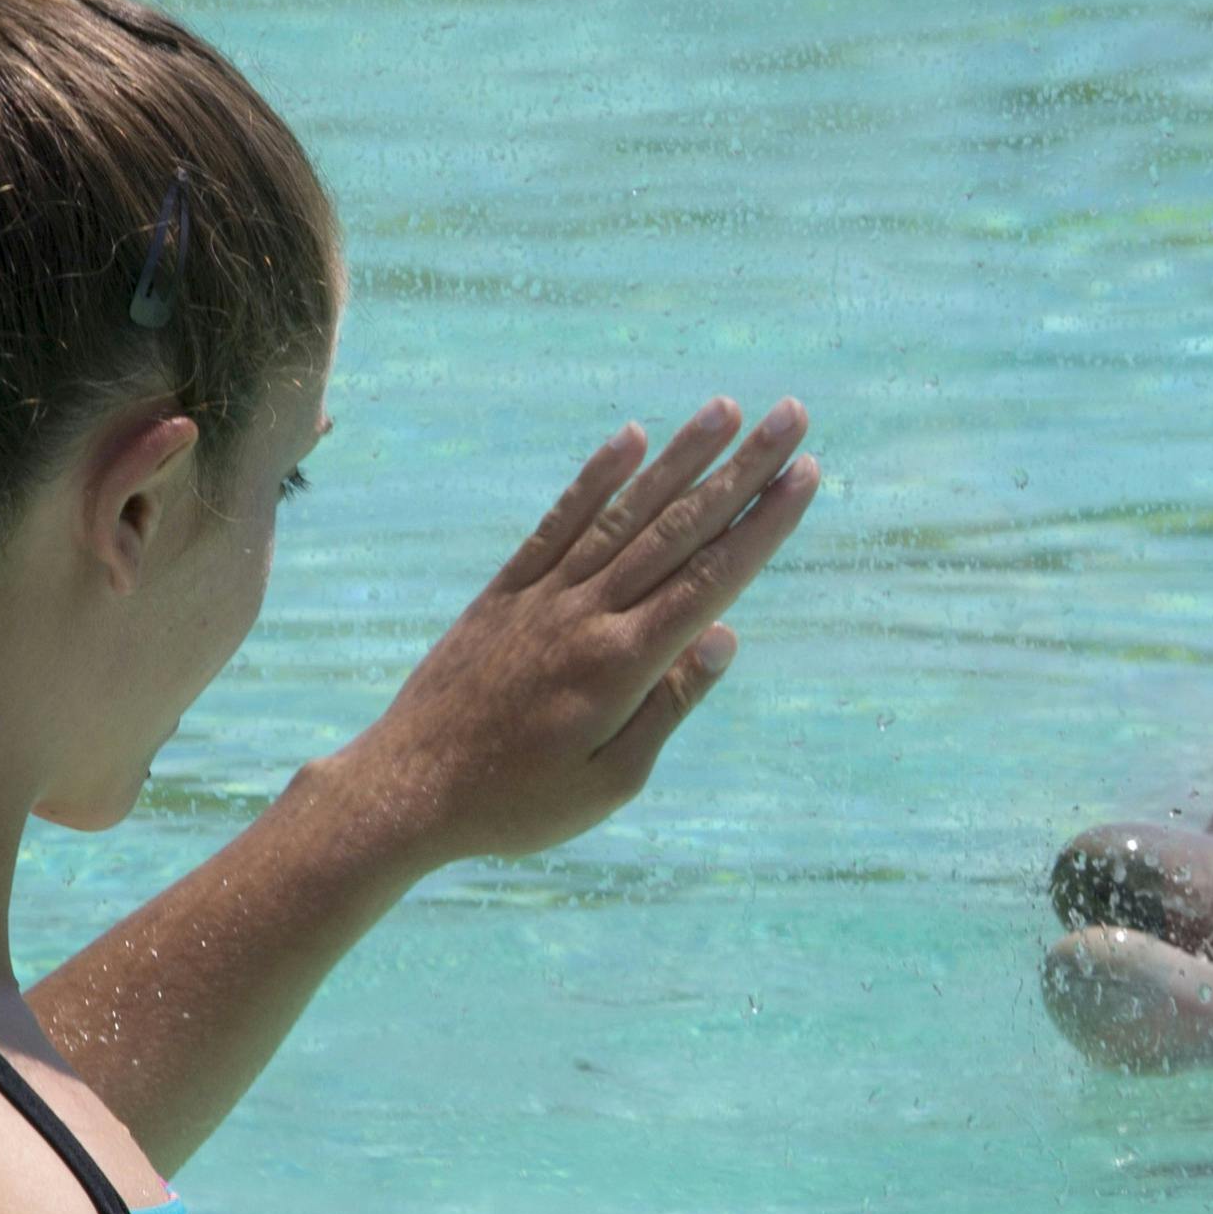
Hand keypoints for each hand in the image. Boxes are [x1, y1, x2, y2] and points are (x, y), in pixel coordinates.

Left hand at [333, 396, 817, 865]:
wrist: (408, 789)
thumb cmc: (518, 804)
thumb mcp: (610, 780)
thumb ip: (669, 703)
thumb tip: (726, 636)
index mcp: (622, 664)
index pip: (711, 580)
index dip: (761, 524)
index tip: (804, 475)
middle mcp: (586, 614)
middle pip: (678, 530)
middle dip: (741, 471)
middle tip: (792, 417)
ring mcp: (542, 596)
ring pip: (624, 514)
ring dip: (679, 458)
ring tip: (724, 410)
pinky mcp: (503, 592)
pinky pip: (557, 523)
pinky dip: (596, 479)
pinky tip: (630, 440)